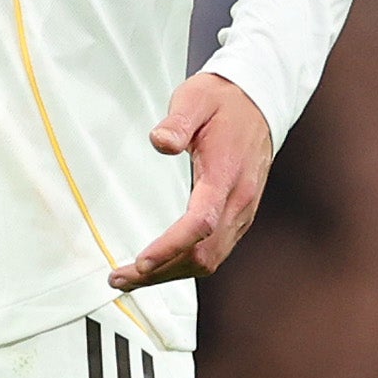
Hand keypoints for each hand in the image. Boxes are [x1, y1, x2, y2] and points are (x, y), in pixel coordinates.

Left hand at [109, 74, 277, 290]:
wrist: (258, 102)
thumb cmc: (222, 102)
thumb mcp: (196, 99)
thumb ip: (178, 121)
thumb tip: (160, 141)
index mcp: (226, 174)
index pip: (200, 223)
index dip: (171, 247)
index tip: (141, 262)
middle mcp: (239, 200)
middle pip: (204, 254)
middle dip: (161, 272)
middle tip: (120, 277)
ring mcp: (242, 211)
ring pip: (210, 259)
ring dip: (171, 274)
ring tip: (132, 278)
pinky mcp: (239, 216)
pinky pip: (216, 252)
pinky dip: (186, 266)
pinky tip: (162, 266)